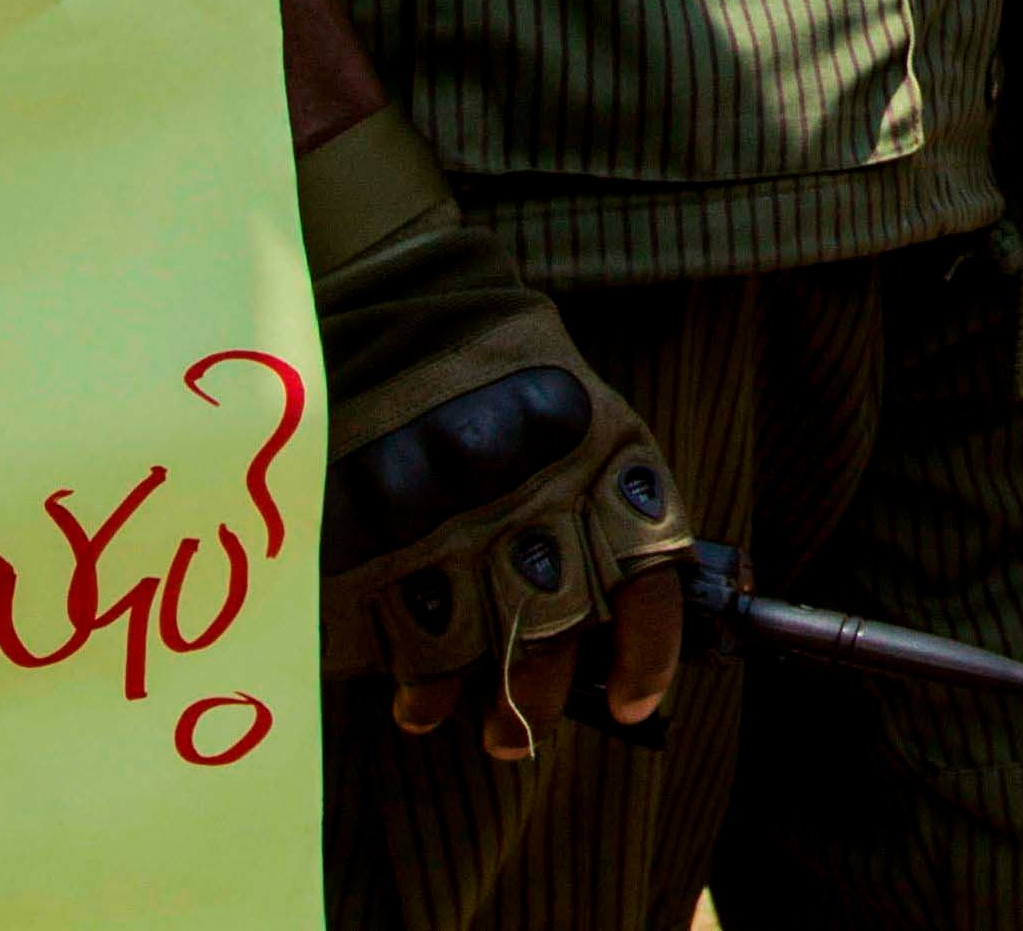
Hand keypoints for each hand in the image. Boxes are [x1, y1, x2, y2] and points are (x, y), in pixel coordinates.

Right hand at [302, 114, 689, 752]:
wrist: (407, 297)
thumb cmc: (514, 379)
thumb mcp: (590, 419)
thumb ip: (615, 510)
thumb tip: (644, 630)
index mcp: (608, 452)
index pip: (651, 570)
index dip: (649, 649)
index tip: (639, 703)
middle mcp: (537, 483)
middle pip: (558, 622)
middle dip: (546, 692)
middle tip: (531, 726)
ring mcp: (449, 504)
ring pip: (474, 639)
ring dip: (475, 698)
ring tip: (470, 723)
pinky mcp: (371, 516)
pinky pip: (393, 622)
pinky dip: (406, 670)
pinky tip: (413, 692)